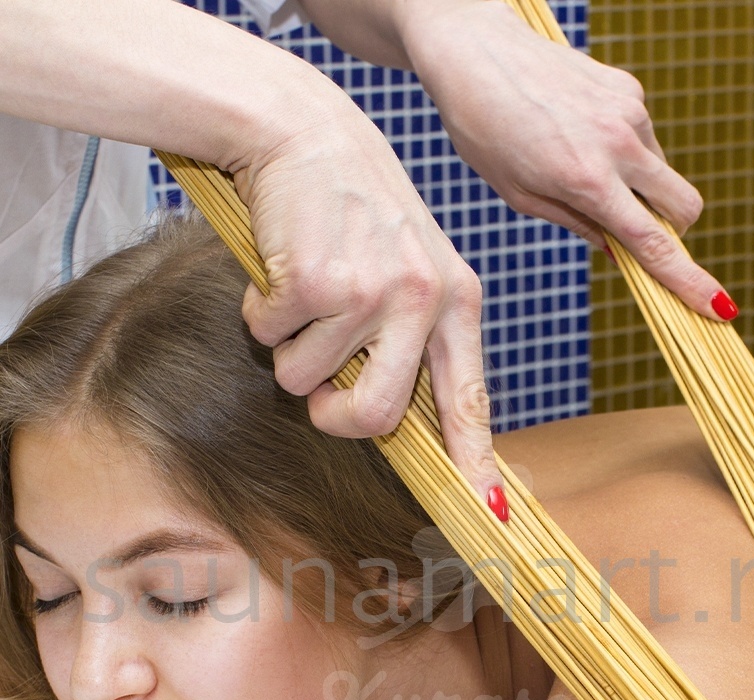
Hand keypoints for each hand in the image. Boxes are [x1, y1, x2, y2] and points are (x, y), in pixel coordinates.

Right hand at [230, 73, 502, 504]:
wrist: (308, 130)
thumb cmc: (360, 210)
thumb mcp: (413, 266)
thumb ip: (414, 340)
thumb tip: (394, 422)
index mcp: (457, 304)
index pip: (468, 400)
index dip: (475, 463)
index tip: (491, 514)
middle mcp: (423, 302)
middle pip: (373, 419)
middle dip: (332, 416)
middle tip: (322, 391)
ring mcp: (369, 292)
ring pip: (305, 379)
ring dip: (289, 347)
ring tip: (305, 292)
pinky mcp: (315, 281)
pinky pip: (269, 336)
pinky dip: (261, 312)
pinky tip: (282, 267)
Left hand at [404, 0, 730, 317]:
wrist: (474, 51)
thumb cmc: (486, 132)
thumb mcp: (522, 196)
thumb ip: (579, 225)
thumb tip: (622, 252)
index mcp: (588, 181)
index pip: (654, 243)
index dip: (689, 280)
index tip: (719, 307)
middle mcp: (620, 144)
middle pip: (684, 207)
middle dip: (674, 231)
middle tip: (633, 233)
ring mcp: (630, 111)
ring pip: (662, 172)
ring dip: (639, 188)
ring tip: (578, 167)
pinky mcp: (629, 88)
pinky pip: (644, 138)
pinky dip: (624, 153)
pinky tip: (578, 135)